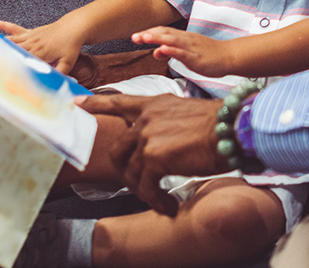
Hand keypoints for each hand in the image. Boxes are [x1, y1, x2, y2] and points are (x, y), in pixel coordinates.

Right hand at [0, 19, 85, 74]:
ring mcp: (30, 36)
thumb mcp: (68, 62)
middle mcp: (32, 44)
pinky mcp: (30, 32)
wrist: (74, 27)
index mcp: (39, 53)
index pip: (22, 63)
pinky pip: (13, 28)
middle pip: (12, 52)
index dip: (10, 69)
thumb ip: (61, 74)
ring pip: (10, 41)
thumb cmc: (71, 45)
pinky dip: (2, 26)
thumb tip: (58, 86)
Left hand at [76, 93, 226, 215]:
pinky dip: (157, 201)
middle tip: (137, 185)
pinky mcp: (154, 157)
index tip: (75, 103)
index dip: (95, 103)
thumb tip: (162, 144)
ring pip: (131, 172)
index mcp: (154, 103)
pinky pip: (147, 187)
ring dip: (144, 191)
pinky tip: (169, 206)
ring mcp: (148, 136)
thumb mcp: (186, 113)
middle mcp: (147, 117)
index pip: (118, 101)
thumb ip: (166, 123)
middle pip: (119, 149)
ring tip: (161, 199)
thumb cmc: (219, 124)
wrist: (232, 128)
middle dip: (125, 172)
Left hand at [131, 27, 235, 76]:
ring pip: (172, 40)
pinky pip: (183, 53)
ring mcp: (191, 47)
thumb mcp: (187, 53)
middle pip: (165, 34)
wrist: (230, 56)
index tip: (135, 36)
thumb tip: (156, 51)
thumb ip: (171, 51)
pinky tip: (163, 49)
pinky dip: (172, 50)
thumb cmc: (209, 55)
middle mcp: (186, 39)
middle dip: (149, 34)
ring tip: (144, 38)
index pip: (163, 32)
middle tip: (133, 37)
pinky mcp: (197, 57)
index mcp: (183, 38)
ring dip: (157, 38)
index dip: (149, 33)